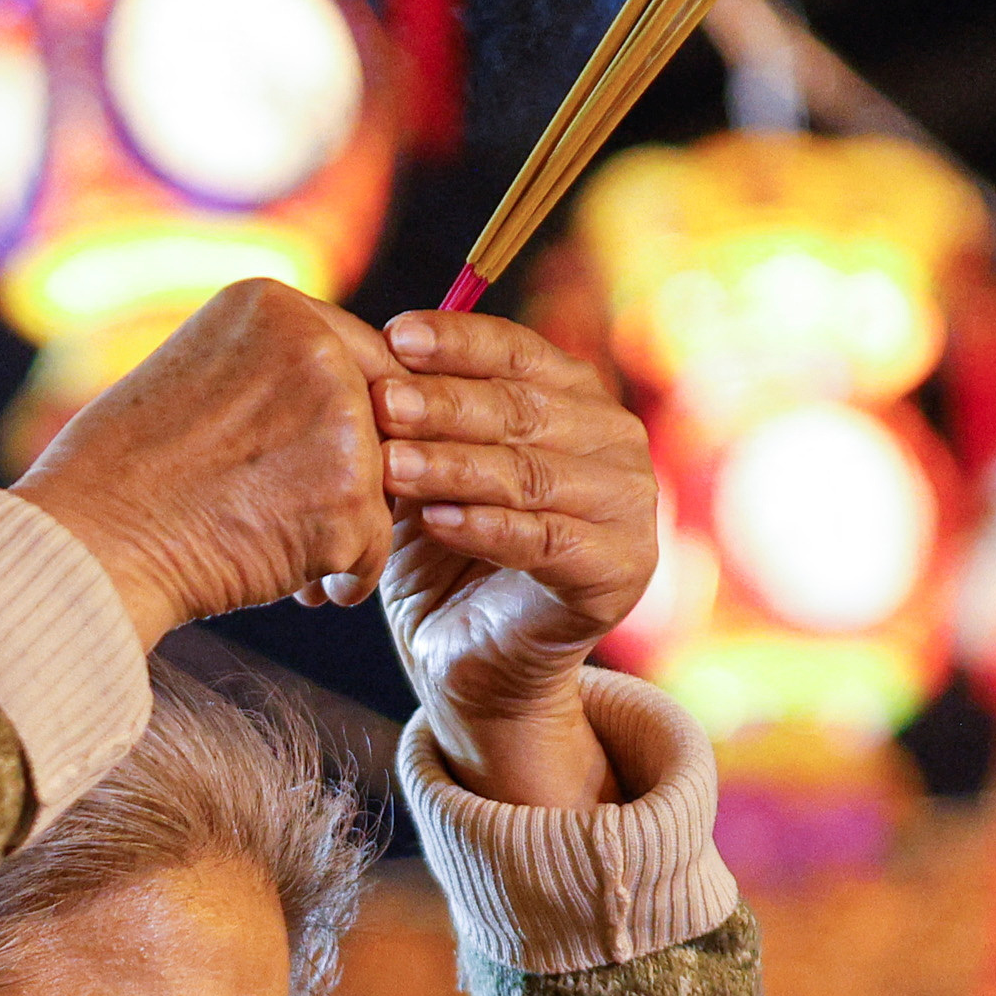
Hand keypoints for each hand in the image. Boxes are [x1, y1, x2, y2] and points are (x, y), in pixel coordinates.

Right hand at [9, 278, 398, 640]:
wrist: (90, 544)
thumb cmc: (117, 474)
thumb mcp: (194, 373)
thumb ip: (271, 369)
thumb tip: (348, 399)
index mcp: (271, 304)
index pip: (358, 357)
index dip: (345, 419)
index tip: (312, 462)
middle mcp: (315, 349)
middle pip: (384, 419)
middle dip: (357, 473)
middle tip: (305, 516)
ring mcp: (337, 422)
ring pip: (384, 484)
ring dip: (348, 527)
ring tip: (291, 558)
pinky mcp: (347, 500)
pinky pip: (375, 545)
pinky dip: (346, 575)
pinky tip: (302, 587)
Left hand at [370, 311, 665, 814]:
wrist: (472, 660)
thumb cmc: (444, 553)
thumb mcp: (426, 473)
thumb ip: (419, 417)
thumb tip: (367, 351)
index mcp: (576, 400)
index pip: (520, 353)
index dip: (457, 342)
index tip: (392, 335)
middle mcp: (615, 443)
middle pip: (524, 411)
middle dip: (445, 404)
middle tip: (381, 401)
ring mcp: (629, 508)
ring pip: (531, 476)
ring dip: (456, 466)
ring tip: (391, 464)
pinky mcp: (620, 572)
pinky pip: (547, 542)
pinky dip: (488, 529)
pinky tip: (436, 522)